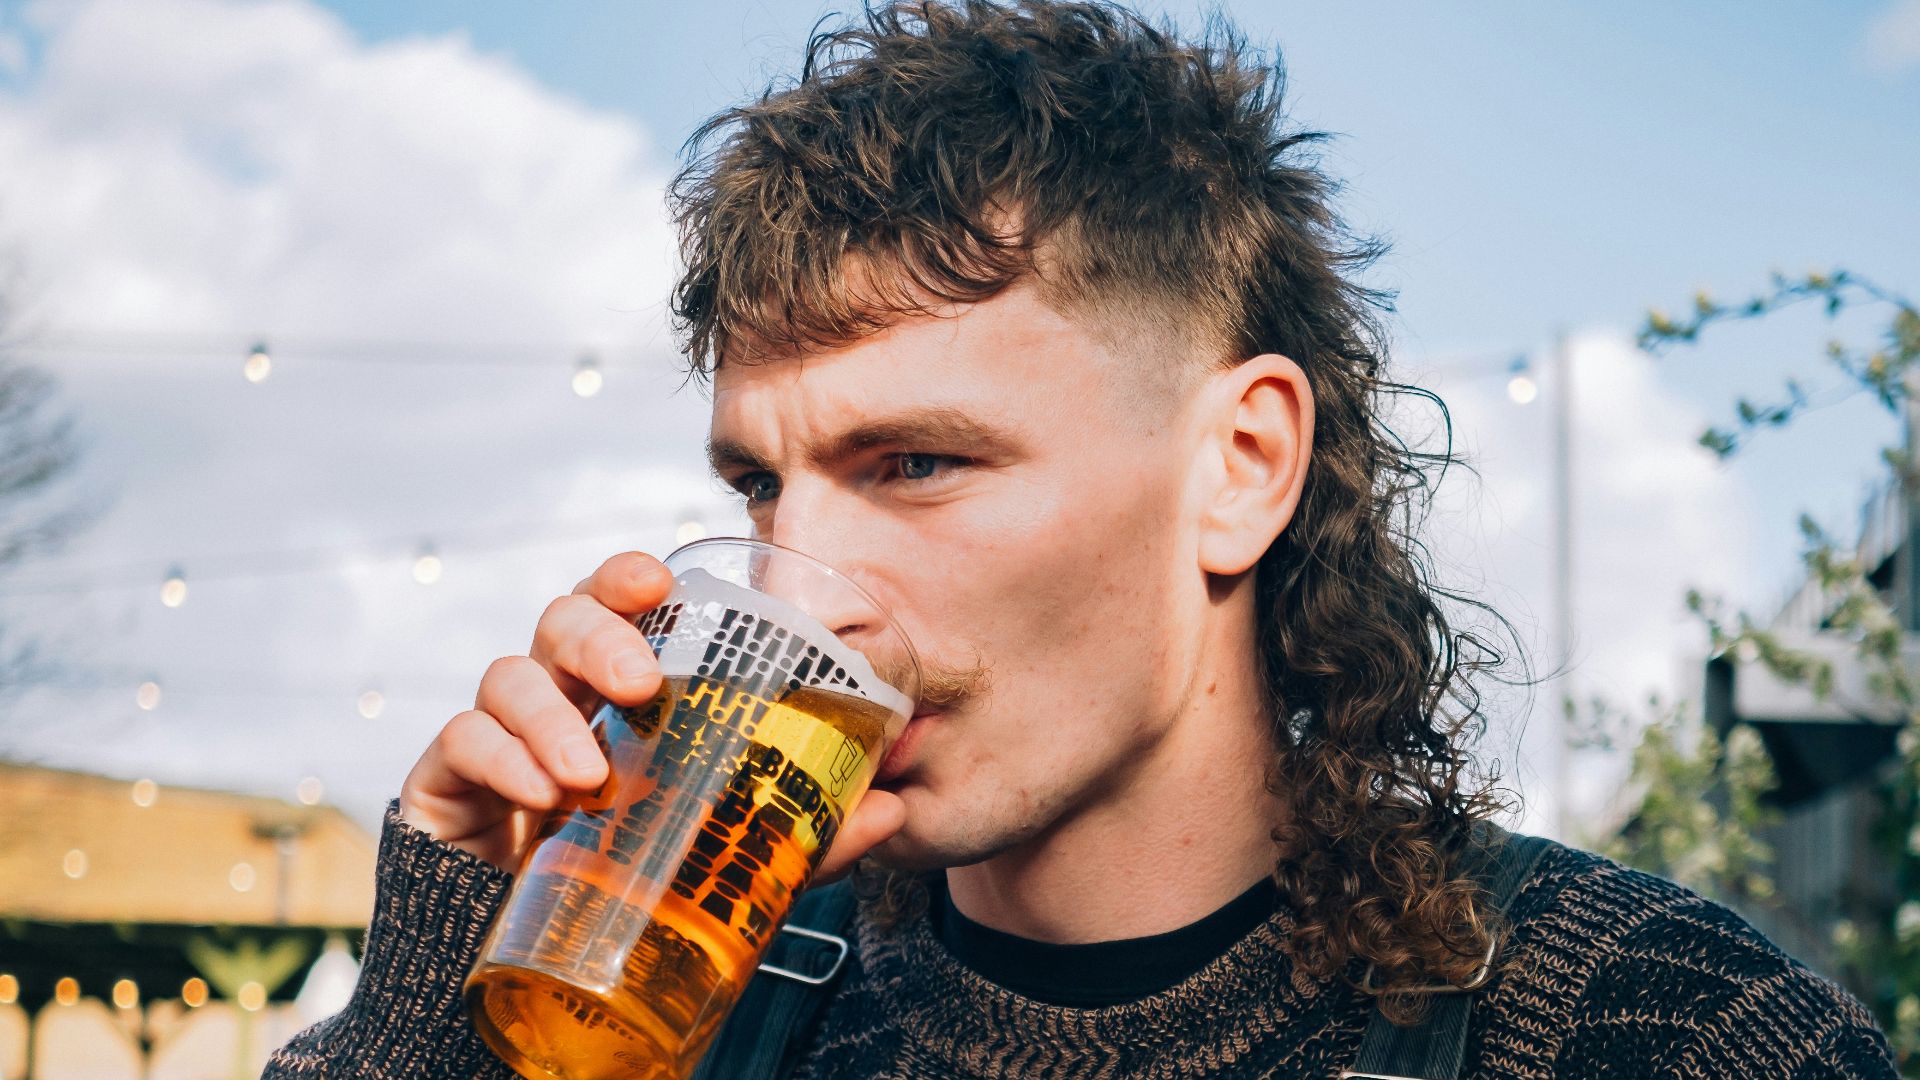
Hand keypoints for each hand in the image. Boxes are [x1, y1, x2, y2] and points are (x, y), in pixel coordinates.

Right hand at [398, 551, 907, 878]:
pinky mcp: (446, 785)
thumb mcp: (732, 857)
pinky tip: (538, 795)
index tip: (659, 583)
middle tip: (641, 683)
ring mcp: (496, 738)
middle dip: (598, 634)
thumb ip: (805, 835)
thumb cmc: (638, 884)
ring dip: (550, 714)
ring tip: (590, 776)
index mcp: (620, 693)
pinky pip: (459, 745)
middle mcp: (558, 698)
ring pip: (506, 676)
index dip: (628, 579)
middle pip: (560, 620)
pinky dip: (499, 759)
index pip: (618, 608)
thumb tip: (895, 812)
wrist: (539, 971)